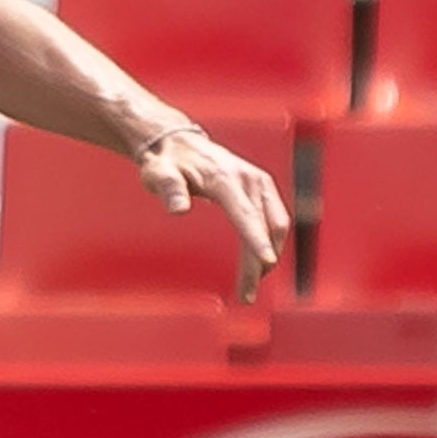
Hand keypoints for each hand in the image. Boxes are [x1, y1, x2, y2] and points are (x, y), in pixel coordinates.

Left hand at [138, 125, 291, 302]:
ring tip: (250, 285)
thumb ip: (168, 189)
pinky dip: (271, 243)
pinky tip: (258, 264)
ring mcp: (260, 183)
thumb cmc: (167, 163)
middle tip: (246, 294)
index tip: (266, 262)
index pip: (246, 213)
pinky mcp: (262, 189)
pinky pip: (275, 220)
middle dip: (261, 262)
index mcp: (226, 178)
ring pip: (277, 225)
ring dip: (269, 255)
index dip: (257, 239)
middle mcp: (250, 179)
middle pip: (268, 225)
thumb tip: (178, 208)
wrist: (180, 143)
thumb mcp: (158, 174)